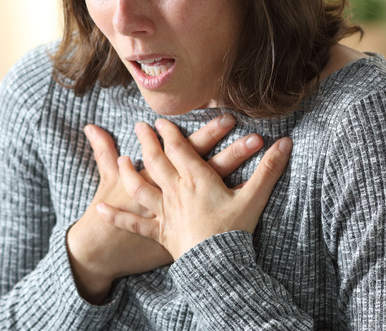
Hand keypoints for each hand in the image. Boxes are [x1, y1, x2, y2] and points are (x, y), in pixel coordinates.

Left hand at [97, 118, 291, 258]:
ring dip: (130, 171)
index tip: (161, 120)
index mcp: (197, 180)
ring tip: (122, 158)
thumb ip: (269, 169)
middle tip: (139, 126)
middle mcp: (176, 192)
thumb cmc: (236, 231)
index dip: (170, 133)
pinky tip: (98, 209)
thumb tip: (286, 143)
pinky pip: (134, 223)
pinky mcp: (160, 232)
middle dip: (148, 142)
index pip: (180, 149)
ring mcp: (165, 212)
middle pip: (157, 161)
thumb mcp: (254, 197)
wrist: (219, 264)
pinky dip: (117, 216)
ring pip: (141, 187)